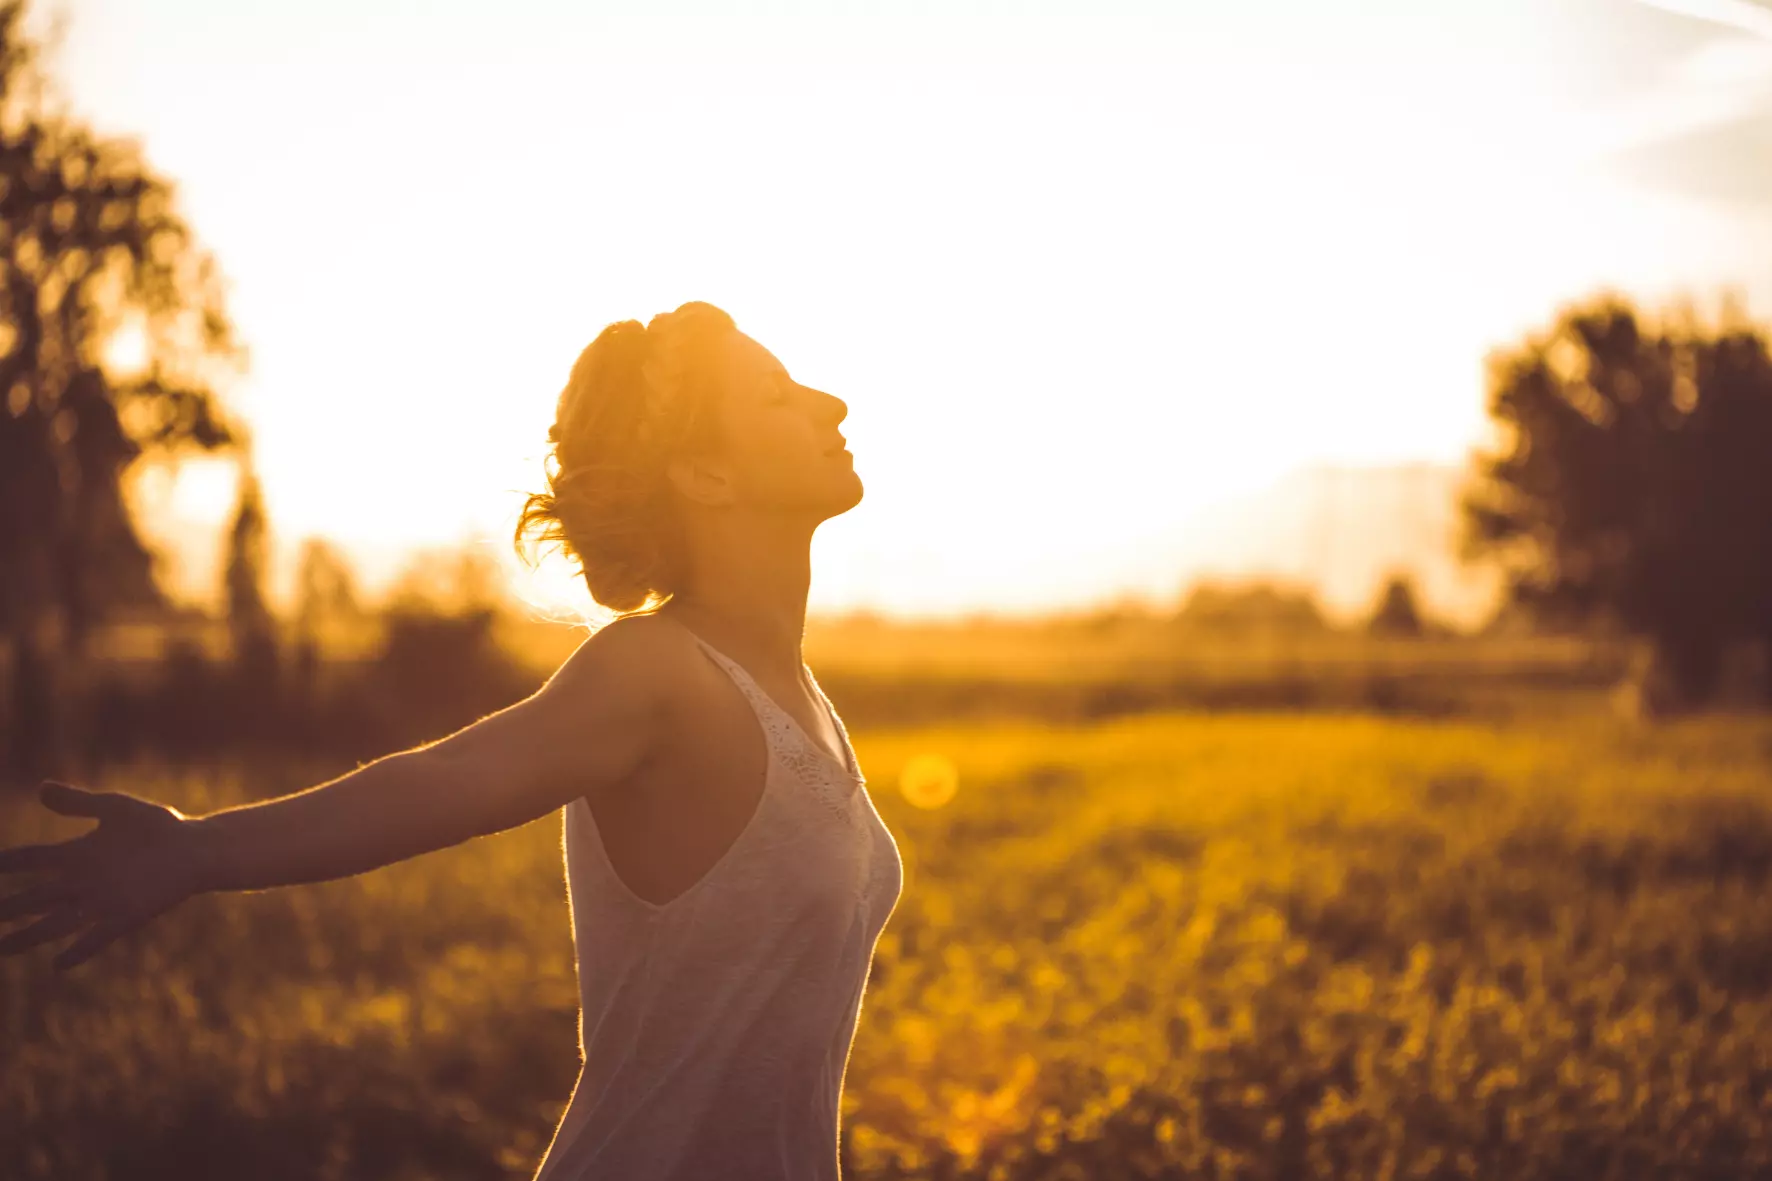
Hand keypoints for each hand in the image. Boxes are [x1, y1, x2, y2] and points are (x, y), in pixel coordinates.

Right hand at [0, 781, 206, 970]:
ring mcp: (103, 900)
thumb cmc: (158, 825)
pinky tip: (57, 964)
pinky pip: (97, 937)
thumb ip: (79, 803)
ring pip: (56, 923)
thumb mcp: (115, 809)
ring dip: (29, 937)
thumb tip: (41, 789)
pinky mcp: (126, 915)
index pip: (31, 860)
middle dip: (7, 908)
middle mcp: (84, 881)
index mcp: (78, 854)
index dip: (7, 864)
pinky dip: (79, 950)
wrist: (196, 848)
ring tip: (2, 949)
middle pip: (34, 898)